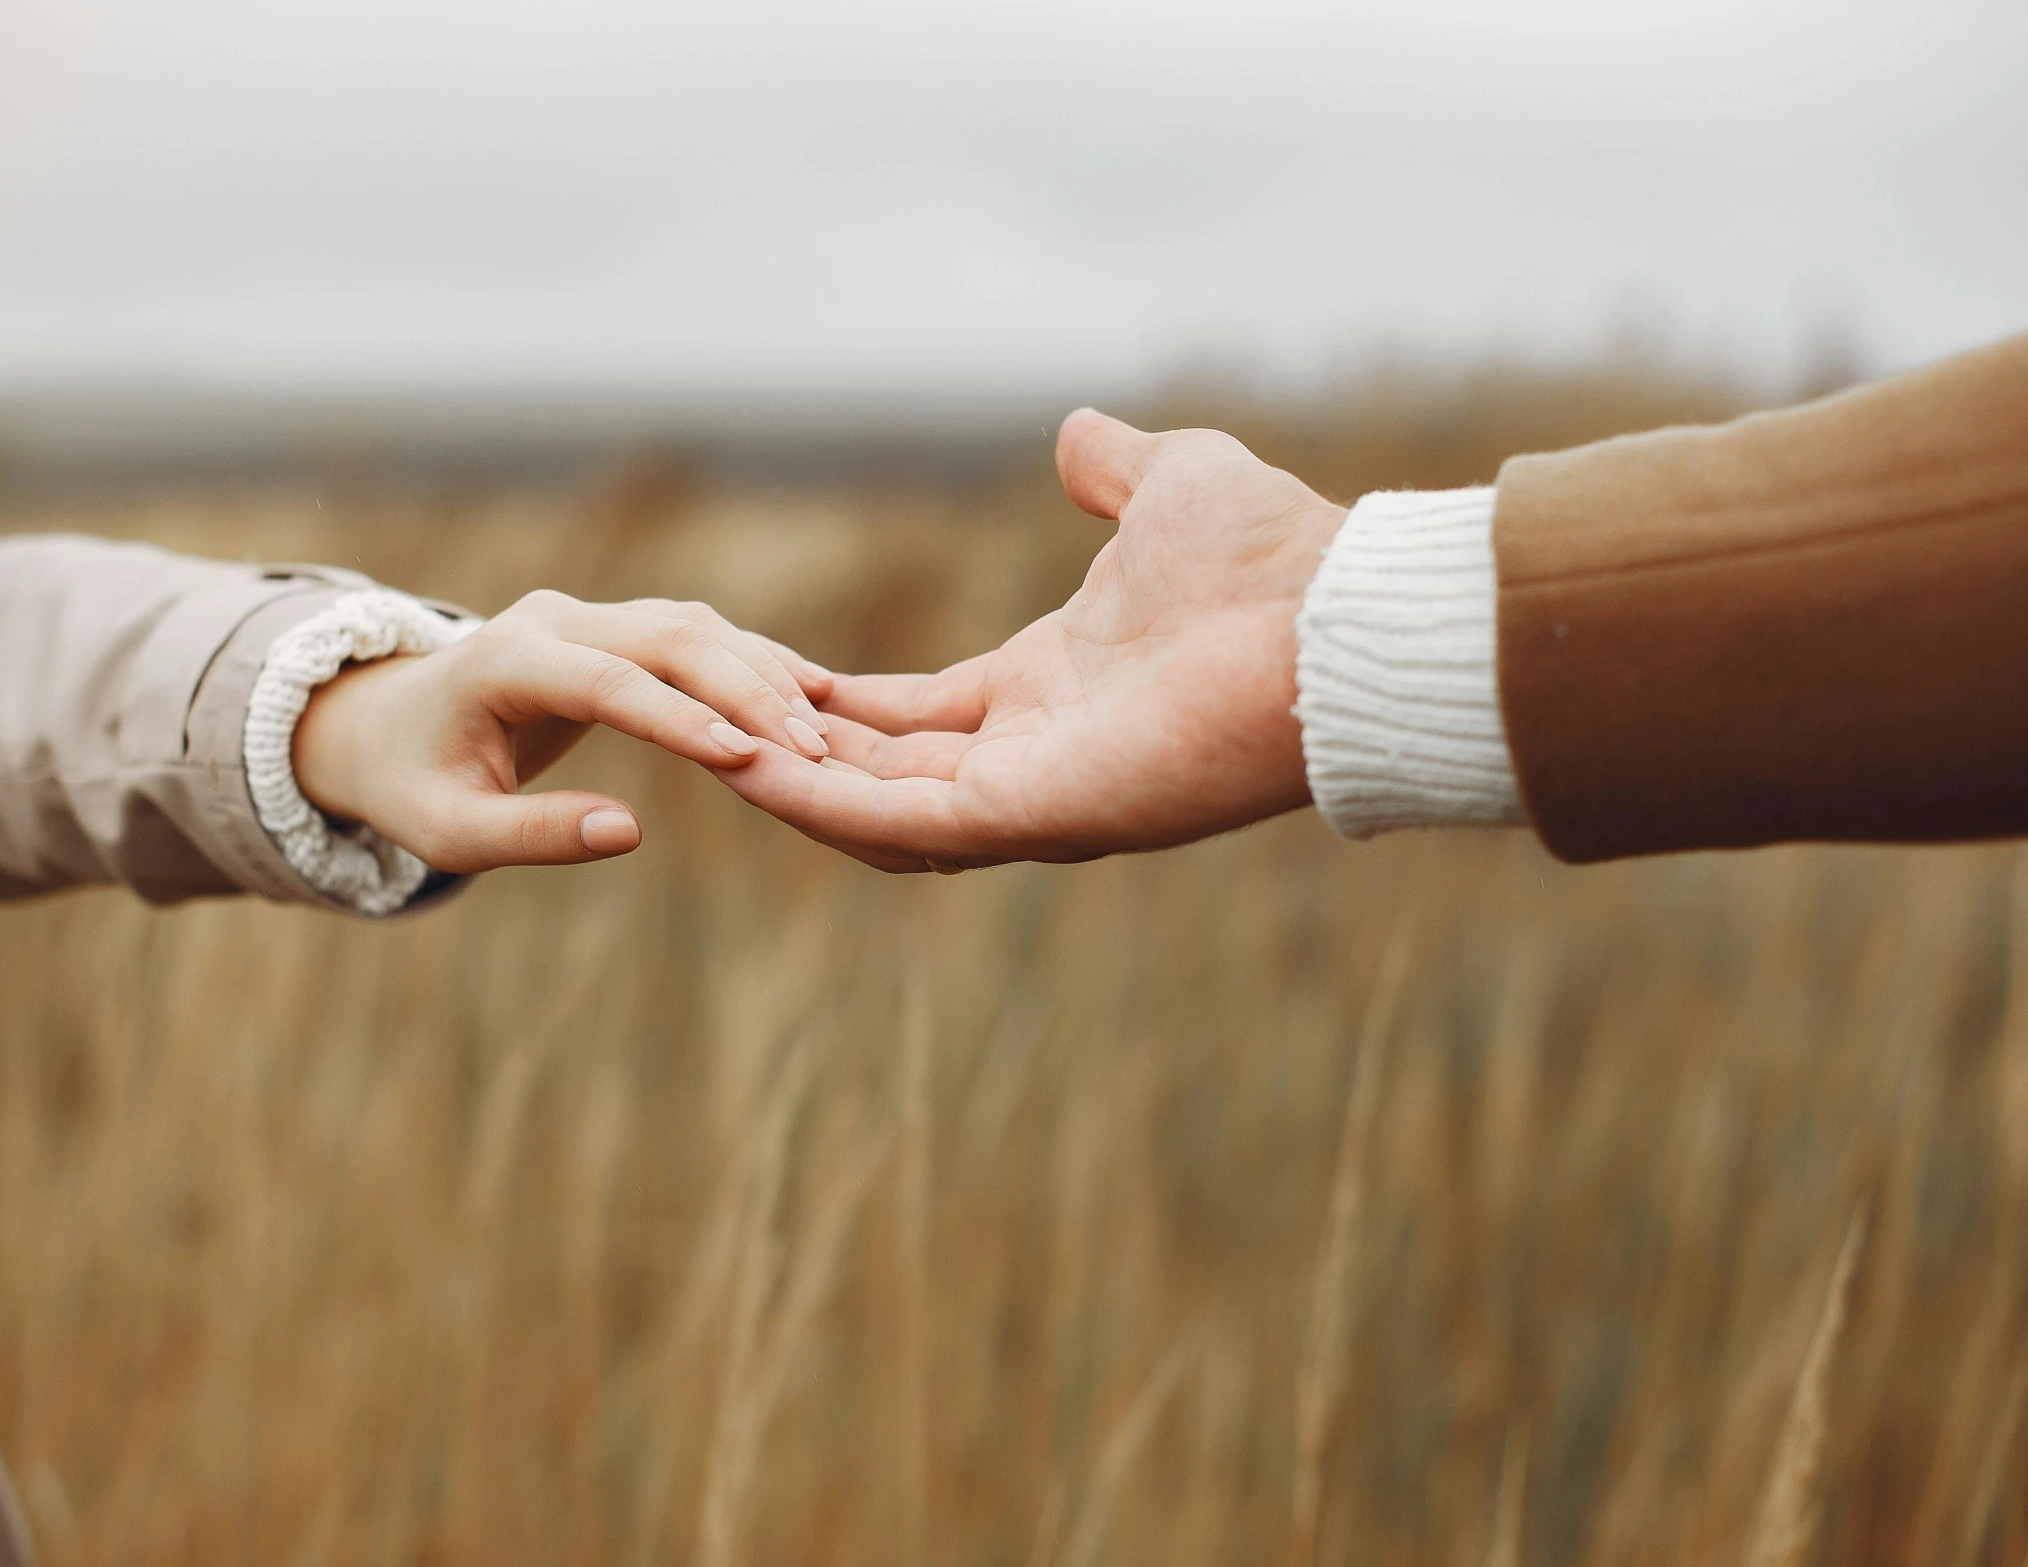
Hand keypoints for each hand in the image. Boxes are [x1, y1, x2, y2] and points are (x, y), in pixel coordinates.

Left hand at [294, 592, 834, 870]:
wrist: (387, 723)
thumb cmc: (414, 786)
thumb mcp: (452, 831)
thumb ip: (533, 833)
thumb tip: (628, 831)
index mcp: (506, 660)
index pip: (608, 681)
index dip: (680, 719)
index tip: (746, 759)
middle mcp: (553, 619)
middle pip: (670, 638)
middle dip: (746, 691)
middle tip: (810, 751)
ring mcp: (588, 613)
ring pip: (694, 628)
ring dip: (761, 676)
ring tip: (821, 734)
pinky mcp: (616, 625)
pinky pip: (695, 635)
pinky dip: (752, 664)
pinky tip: (810, 696)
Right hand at [714, 410, 1344, 869]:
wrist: (1331, 614)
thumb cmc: (1270, 556)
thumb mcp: (1167, 485)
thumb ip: (1110, 470)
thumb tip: (1077, 436)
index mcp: (1049, 689)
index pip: (916, 716)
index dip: (836, 701)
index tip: (760, 674)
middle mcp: (1033, 754)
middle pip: (882, 770)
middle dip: (793, 749)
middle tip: (696, 719)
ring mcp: (1032, 795)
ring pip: (876, 809)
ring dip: (787, 782)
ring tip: (695, 745)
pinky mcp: (1036, 814)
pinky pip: (905, 825)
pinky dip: (822, 802)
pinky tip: (744, 768)